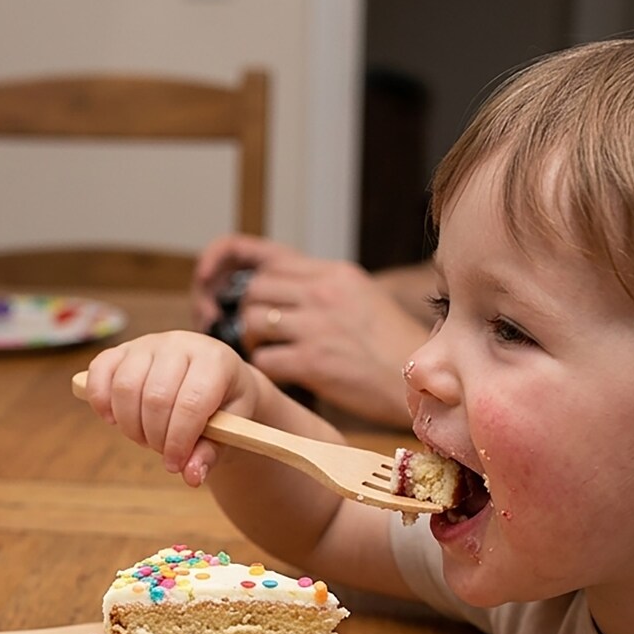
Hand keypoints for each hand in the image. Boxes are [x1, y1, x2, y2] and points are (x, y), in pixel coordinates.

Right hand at [83, 331, 259, 487]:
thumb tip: (191, 476)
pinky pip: (100, 371)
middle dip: (155, 437)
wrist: (216, 379)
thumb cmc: (225, 405)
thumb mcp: (231, 430)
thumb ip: (210, 452)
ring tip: (145, 436)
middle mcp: (180, 344)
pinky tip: (114, 419)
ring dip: (130, 424)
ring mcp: (149, 344)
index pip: (190, 403)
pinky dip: (101, 400)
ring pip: (125, 387)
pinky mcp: (123, 350)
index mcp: (215, 361)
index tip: (175, 464)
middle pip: (155, 398)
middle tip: (162, 450)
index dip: (179, 440)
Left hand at [192, 235, 426, 426]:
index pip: (263, 254)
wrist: (422, 380)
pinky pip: (265, 359)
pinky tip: (280, 374)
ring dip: (249, 340)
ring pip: (252, 320)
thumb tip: (279, 291)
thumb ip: (322, 289)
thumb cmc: (392, 346)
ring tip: (266, 351)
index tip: (210, 280)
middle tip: (246, 331)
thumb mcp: (362, 298)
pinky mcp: (315, 361)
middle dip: (239, 311)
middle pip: (252, 288)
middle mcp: (323, 292)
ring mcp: (318, 326)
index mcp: (332, 273)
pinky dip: (264, 368)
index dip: (226, 263)